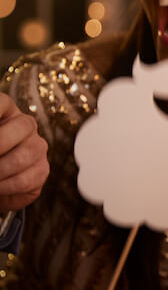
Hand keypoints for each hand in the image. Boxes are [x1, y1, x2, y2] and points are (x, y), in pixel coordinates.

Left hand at [0, 93, 48, 211]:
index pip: (2, 103)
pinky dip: (6, 186)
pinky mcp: (41, 171)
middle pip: (24, 126)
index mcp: (6, 112)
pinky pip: (27, 179)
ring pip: (25, 155)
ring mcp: (37, 148)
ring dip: (1, 170)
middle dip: (1, 143)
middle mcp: (26, 126)